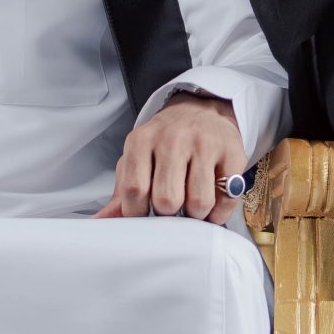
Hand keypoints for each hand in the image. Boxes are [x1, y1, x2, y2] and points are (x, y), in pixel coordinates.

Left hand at [95, 93, 244, 224]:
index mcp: (142, 141)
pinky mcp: (232, 151)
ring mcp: (205, 144)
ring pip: (199, 202)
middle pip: (166, 200)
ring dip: (195, 215)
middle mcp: (173, 138)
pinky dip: (218, 212)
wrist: (201, 110)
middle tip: (171, 209)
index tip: (144, 215)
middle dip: (168, 215)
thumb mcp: (137, 159)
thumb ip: (121, 192)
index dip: (138, 213)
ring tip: (191, 206)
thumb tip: (100, 222)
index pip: (135, 190)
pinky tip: (212, 204)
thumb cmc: (164, 143)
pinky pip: (226, 198)